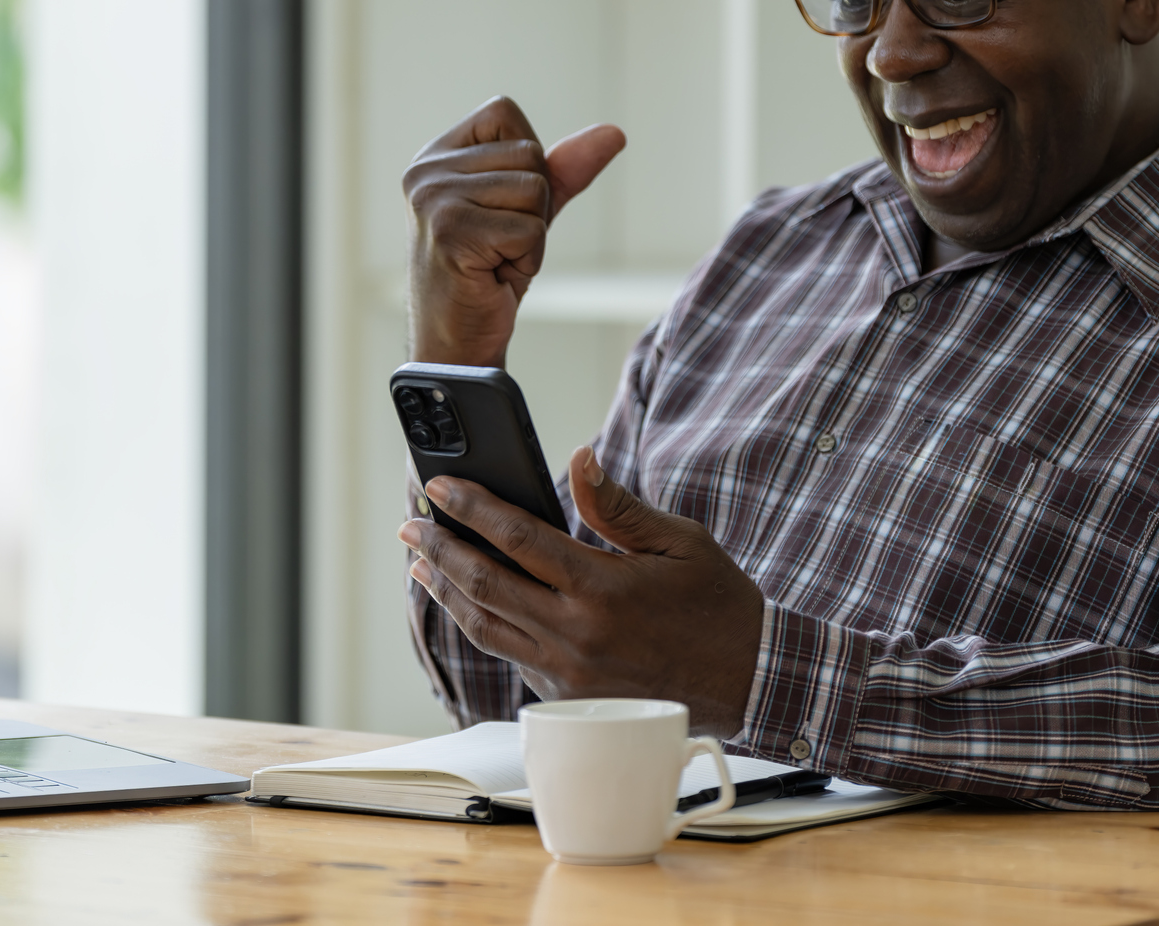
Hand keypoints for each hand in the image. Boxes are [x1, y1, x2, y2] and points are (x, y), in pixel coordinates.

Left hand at [399, 447, 763, 736]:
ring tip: (421, 566)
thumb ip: (617, 505)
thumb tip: (578, 459)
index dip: (471, 509)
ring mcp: (569, 674)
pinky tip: (470, 604)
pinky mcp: (569, 699)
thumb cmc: (718, 605)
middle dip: (440, 550)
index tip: (440, 488)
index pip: (517, 539)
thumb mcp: (678, 542)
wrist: (749, 682)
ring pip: (486, 628)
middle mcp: (577, 634)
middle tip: (409, 525)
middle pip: (485, 586)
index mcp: (602, 588)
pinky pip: (512, 657)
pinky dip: (484, 626)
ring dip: (448, 593)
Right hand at [403, 97, 625, 366]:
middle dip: (534, 205)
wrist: (457, 346)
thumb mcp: (527, 212)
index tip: (500, 206)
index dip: (526, 159)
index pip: (504, 112)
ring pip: (534, 190)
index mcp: (436, 156)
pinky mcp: (451, 231)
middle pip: (528, 154)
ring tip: (495, 260)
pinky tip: (493, 277)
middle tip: (499, 244)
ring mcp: (434, 199)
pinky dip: (527, 259)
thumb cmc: (487, 277)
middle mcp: (427, 171)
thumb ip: (563, 170)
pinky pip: (530, 229)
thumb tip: (614, 133)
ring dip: (531, 235)